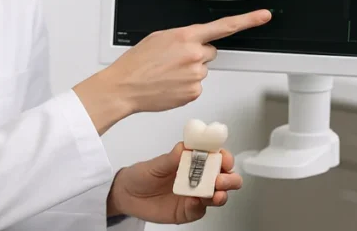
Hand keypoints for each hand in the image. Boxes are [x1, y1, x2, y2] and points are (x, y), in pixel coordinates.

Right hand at [78, 10, 270, 127]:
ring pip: (202, 70)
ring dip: (189, 72)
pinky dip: (185, 86)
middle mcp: (195, 55)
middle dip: (197, 55)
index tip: (263, 16)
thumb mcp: (159, 38)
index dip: (247, 20)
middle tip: (175, 61)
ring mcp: (196, 75)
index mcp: (186, 36)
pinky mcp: (194, 92)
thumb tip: (194, 41)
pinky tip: (169, 85)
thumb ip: (182, 37)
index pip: (224, 26)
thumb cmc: (137, 63)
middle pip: (211, 52)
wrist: (124, 87)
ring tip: (167, 74)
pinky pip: (196, 86)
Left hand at [107, 142, 242, 223]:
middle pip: (225, 178)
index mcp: (195, 161)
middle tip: (221, 179)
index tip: (223, 158)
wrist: (127, 195)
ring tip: (215, 194)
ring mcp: (196, 195)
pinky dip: (200, 206)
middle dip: (229, 179)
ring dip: (221, 194)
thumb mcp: (157, 164)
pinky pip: (200, 210)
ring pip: (218, 195)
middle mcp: (200, 178)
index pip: (217, 157)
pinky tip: (195, 202)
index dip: (224, 157)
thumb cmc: (142, 175)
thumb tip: (187, 146)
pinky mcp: (188, 211)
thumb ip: (173, 157)